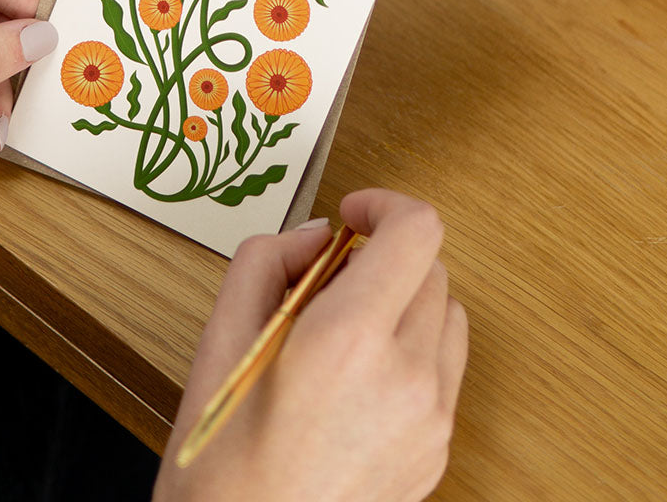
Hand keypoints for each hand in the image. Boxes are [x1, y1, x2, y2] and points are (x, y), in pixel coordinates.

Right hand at [154, 189, 467, 501]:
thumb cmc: (223, 462)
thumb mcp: (220, 338)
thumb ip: (267, 260)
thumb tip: (315, 237)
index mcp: (349, 340)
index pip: (417, 231)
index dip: (385, 204)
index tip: (354, 214)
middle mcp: (406, 377)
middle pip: (432, 268)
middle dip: (383, 257)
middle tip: (328, 283)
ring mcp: (430, 419)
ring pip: (446, 315)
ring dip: (403, 302)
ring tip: (344, 331)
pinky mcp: (437, 450)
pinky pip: (444, 368)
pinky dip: (411, 349)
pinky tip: (358, 376)